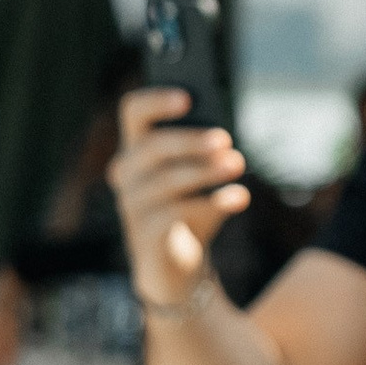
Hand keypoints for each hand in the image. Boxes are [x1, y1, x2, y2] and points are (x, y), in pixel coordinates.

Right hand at [110, 85, 250, 309]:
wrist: (176, 266)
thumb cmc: (189, 210)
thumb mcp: (198, 178)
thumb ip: (205, 157)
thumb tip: (225, 145)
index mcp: (136, 148)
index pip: (132, 112)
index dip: (156, 101)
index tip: (188, 98)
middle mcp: (126, 173)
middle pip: (152, 146)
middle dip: (191, 141)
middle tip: (226, 140)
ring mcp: (131, 205)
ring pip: (167, 180)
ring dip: (206, 170)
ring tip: (238, 164)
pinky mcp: (145, 234)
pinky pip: (177, 212)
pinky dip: (212, 202)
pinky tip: (240, 197)